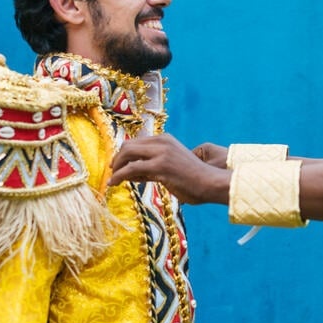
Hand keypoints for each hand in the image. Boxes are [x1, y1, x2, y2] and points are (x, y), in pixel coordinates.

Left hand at [109, 134, 230, 205]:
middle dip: (117, 159)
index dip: (124, 154)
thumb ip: (153, 166)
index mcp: (165, 139)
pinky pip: (131, 169)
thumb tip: (133, 174)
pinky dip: (118, 176)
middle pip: (128, 145)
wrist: (211, 183)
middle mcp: (162, 141)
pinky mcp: (160, 166)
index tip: (118, 166)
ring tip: (111, 180)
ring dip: (116, 168)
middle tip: (112, 172)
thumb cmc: (194, 180)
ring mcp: (161, 152)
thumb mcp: (171, 166)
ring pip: (127, 154)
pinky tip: (113, 184)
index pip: (136, 142)